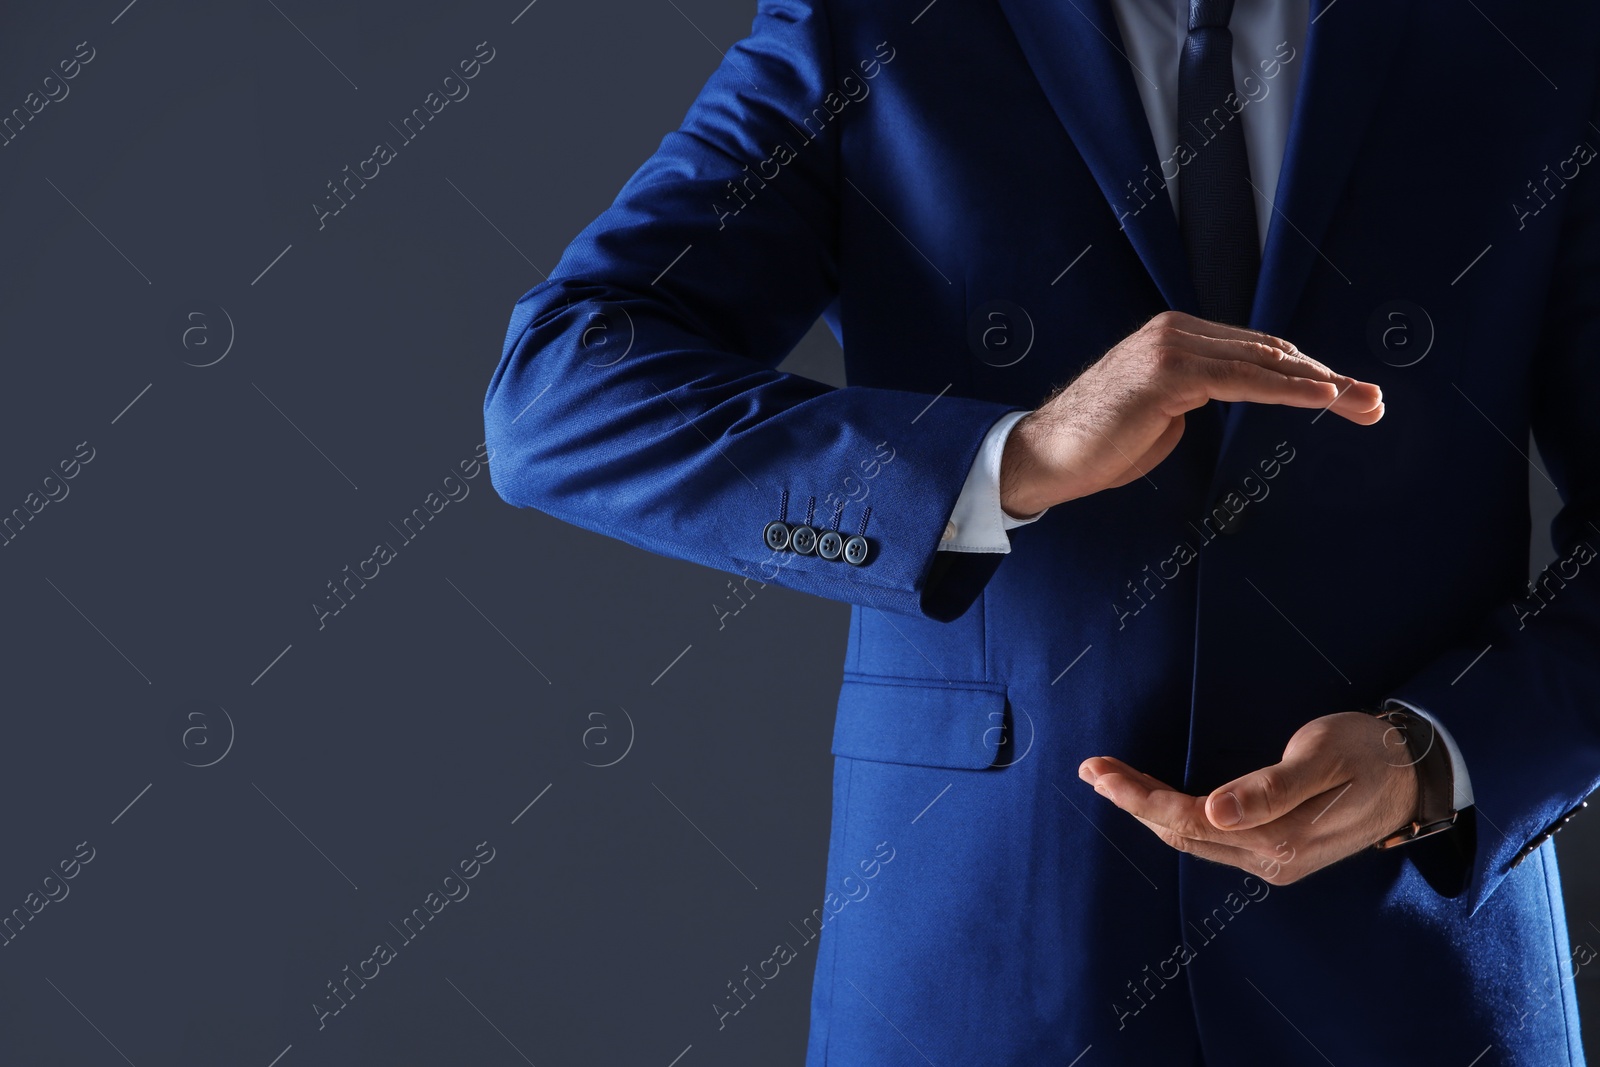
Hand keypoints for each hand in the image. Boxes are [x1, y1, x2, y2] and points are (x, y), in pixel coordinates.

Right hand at [998, 311, 1384, 516]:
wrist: (1044, 457)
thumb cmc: (1098, 445)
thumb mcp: (1162, 414)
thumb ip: (1199, 395)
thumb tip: (1236, 394)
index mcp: (1177, 336)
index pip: (1258, 351)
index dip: (1308, 373)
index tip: (1349, 396)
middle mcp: (1177, 331)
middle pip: (1271, 351)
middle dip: (1328, 378)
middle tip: (1374, 401)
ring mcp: (1171, 347)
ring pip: (1265, 362)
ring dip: (1323, 384)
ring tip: (1364, 402)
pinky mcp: (1168, 373)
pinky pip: (1243, 381)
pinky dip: (1288, 390)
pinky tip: (1324, 398)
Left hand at [1078, 712, 1420, 885]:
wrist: (1415, 775)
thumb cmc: (1369, 753)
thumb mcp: (1323, 759)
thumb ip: (1270, 789)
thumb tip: (1214, 812)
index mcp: (1278, 839)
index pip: (1187, 821)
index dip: (1138, 798)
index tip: (1100, 771)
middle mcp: (1269, 860)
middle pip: (1180, 833)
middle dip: (1131, 801)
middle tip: (1091, 769)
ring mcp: (1271, 860)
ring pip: (1191, 838)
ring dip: (1147, 809)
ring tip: (1108, 779)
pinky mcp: (1274, 850)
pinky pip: (1209, 837)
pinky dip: (1174, 815)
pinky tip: (1154, 798)